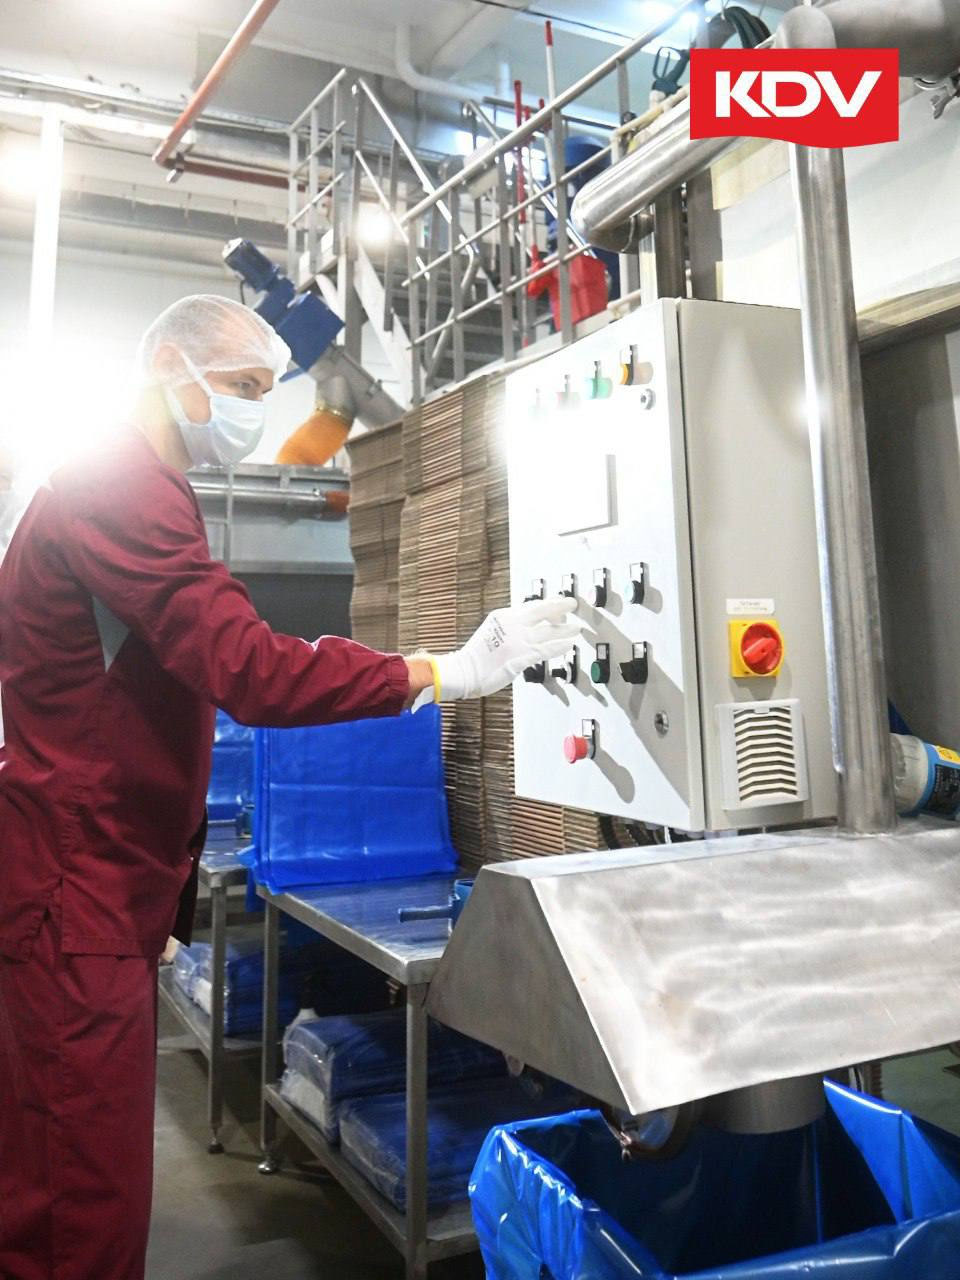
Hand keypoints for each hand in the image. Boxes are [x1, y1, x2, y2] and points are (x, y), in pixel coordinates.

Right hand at [430, 597, 582, 700]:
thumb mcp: (492, 631)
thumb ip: (509, 627)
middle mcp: (513, 624)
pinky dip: (559, 646)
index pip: (532, 606)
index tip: (559, 602)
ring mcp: (519, 640)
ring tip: (577, 629)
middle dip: (561, 606)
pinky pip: (546, 649)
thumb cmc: (475, 657)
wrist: (463, 671)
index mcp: (504, 616)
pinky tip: (569, 644)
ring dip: (566, 629)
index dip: (549, 603)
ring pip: (549, 631)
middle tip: (572, 604)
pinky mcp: (522, 656)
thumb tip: (524, 627)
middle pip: (543, 611)